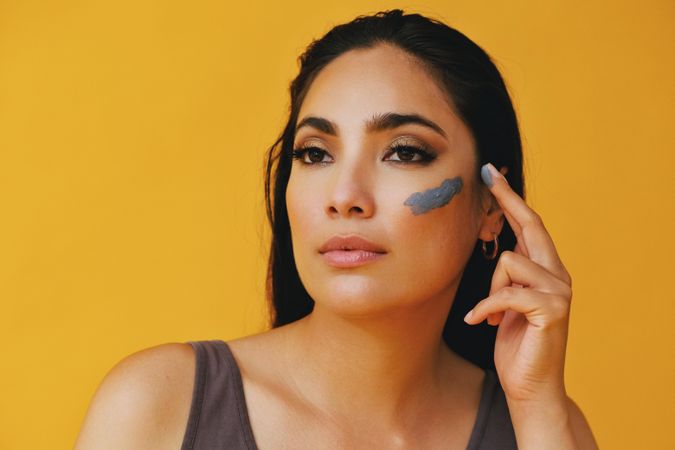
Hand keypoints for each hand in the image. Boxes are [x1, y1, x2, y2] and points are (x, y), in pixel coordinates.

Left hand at [464, 163, 572, 403]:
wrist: (531, 386)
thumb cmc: (516, 344)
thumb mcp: (508, 303)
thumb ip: (510, 277)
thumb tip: (498, 250)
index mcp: (548, 271)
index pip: (531, 227)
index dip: (512, 200)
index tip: (492, 175)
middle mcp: (559, 275)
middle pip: (532, 226)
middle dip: (508, 200)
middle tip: (486, 176)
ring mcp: (559, 291)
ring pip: (510, 262)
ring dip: (491, 290)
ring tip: (489, 315)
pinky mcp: (551, 310)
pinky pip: (506, 292)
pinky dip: (486, 307)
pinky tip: (480, 323)